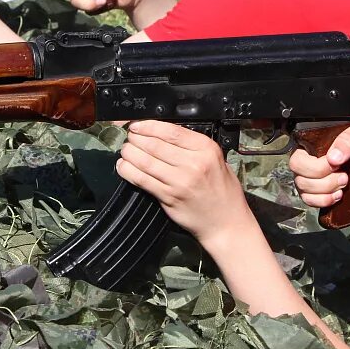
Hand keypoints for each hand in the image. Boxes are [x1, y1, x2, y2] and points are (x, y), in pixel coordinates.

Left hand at [117, 120, 249, 242]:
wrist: (226, 223)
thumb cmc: (222, 191)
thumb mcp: (216, 160)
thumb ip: (192, 147)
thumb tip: (162, 134)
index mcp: (206, 149)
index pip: (170, 131)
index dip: (148, 126)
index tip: (137, 125)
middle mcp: (193, 163)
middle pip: (154, 144)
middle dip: (136, 138)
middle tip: (129, 138)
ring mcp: (180, 181)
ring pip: (145, 161)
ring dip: (130, 153)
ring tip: (125, 150)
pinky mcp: (169, 197)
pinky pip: (142, 180)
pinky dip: (128, 171)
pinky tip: (123, 166)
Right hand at [289, 123, 349, 210]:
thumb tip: (333, 157)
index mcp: (314, 142)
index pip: (299, 149)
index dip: (316, 160)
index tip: (337, 162)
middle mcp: (308, 159)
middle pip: (296, 167)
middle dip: (322, 174)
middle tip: (342, 173)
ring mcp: (308, 178)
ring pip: (302, 185)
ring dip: (327, 187)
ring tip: (344, 182)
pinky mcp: (312, 195)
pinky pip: (307, 199)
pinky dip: (325, 199)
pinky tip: (338, 194)